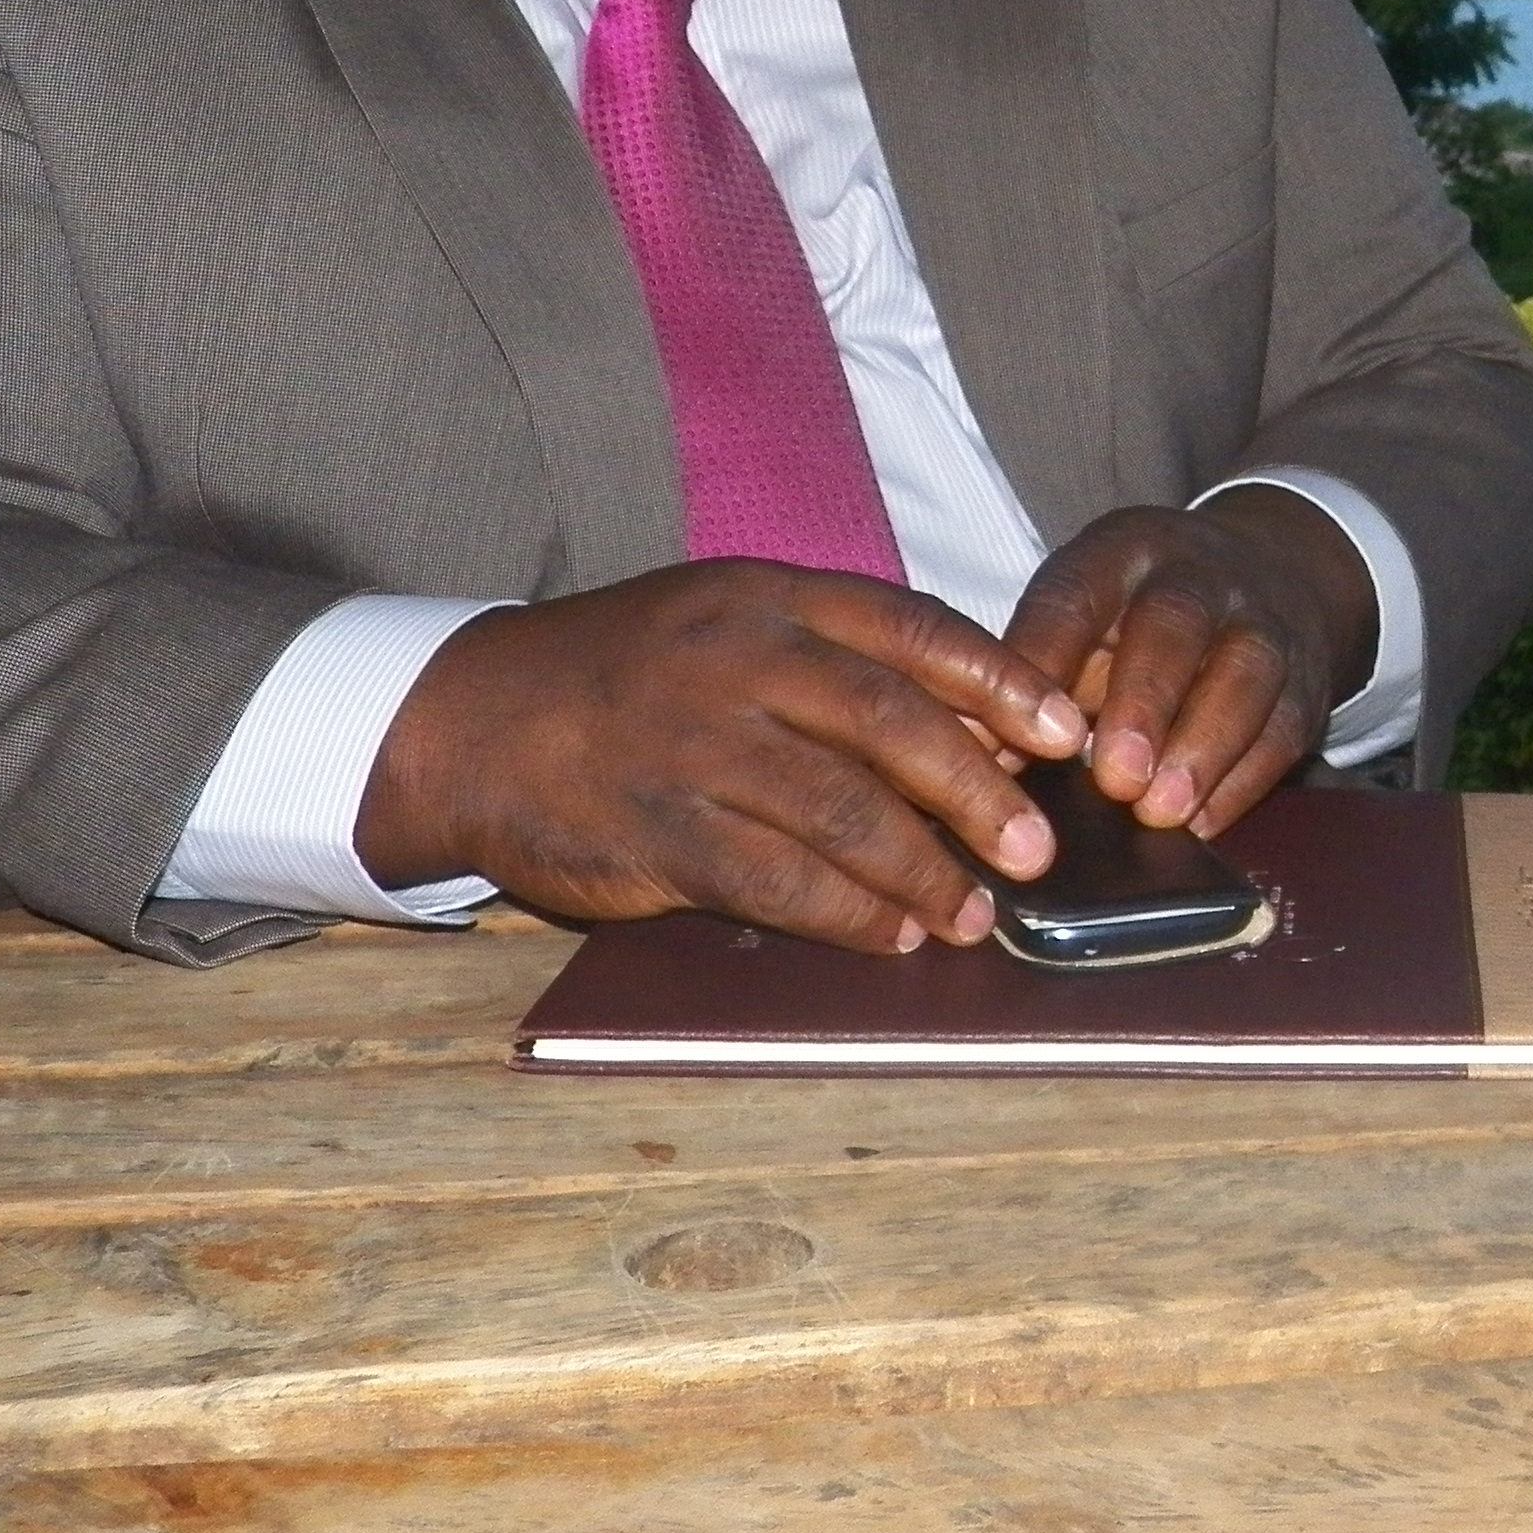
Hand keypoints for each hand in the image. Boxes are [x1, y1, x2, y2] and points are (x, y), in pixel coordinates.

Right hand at [359, 563, 1089, 953]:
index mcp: (768, 597)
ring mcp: (694, 746)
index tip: (1065, 731)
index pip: (913, 629)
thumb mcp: (729, 626)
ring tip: (974, 912)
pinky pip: (775, 880)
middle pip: (890, 723)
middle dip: (977, 791)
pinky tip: (891, 934)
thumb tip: (983, 727)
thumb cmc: (630, 676)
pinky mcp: (659, 830)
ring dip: (923, 870)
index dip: (1001, 682)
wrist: (467, 722)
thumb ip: (841, 662)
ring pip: (840, 812)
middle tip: (1034, 847)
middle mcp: (737, 662)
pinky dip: (847, 914)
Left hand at [1004, 489, 1379, 842]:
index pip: (1075, 594)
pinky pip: (1285, 725)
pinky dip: (1247, 778)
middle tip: (1113, 778)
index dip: (1046, 658)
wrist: (1268, 576)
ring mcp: (1262, 620)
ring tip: (1162, 811)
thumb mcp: (1083, 615)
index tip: (1013, 729)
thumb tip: (966, 751)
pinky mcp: (1306, 677)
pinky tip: (1205, 823)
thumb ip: (1030, 673)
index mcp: (1119, 553)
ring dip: (1204, 746)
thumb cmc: (1138, 618)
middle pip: (1174, 625)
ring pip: (1245, 673)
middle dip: (1145, 703)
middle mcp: (1197, 574)